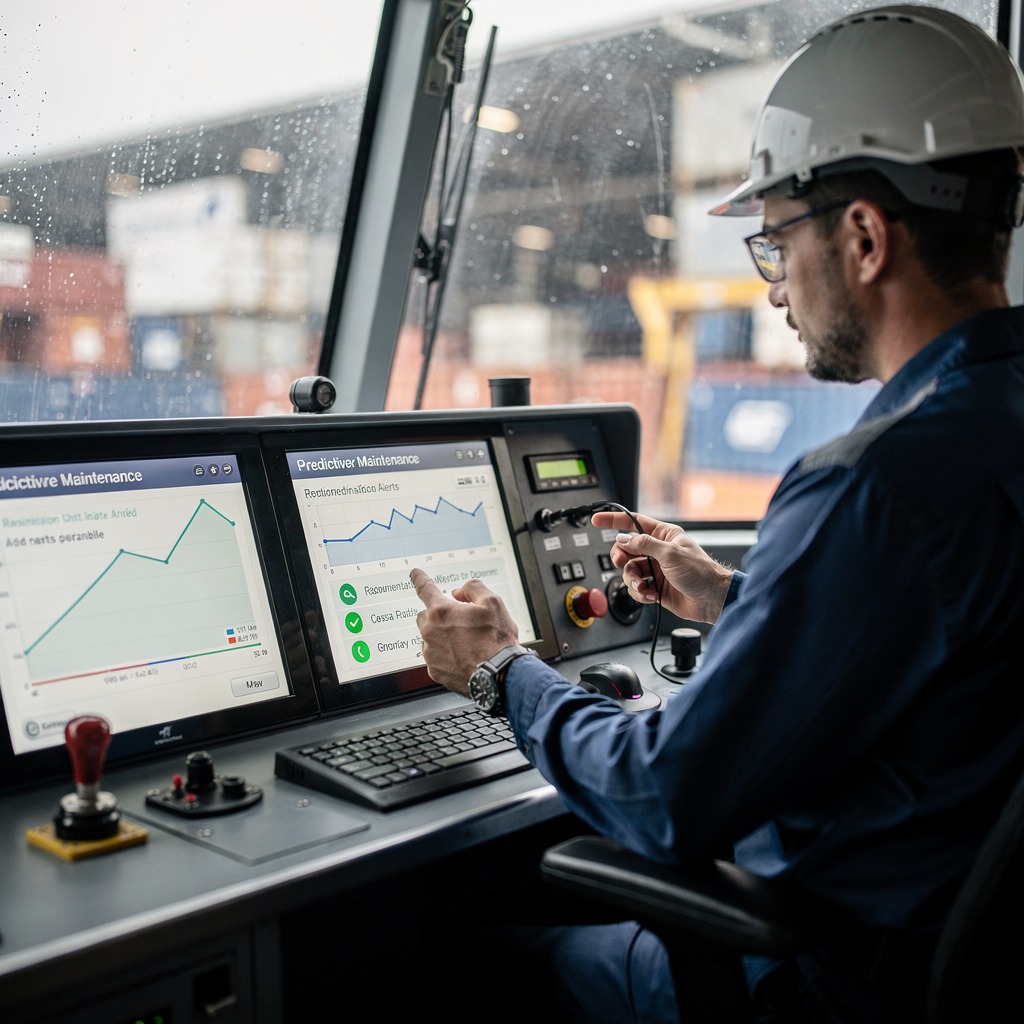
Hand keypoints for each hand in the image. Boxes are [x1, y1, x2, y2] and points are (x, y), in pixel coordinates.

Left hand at [411, 568, 518, 695]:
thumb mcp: (492, 602)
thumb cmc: (497, 640)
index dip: (420, 578)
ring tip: (467, 644)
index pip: (425, 588)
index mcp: (441, 611)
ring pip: (430, 638)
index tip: (415, 574)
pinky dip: (446, 656)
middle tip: (459, 622)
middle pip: (425, 616)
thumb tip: (459, 593)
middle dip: (438, 616)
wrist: (501, 674)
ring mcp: (431, 654)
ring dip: (442, 637)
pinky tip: (464, 657)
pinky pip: (435, 658)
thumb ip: (472, 589)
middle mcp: (430, 632)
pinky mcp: (435, 671)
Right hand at [590, 511, 734, 623]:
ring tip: (645, 587)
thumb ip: (644, 545)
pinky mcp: (655, 587)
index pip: (634, 523)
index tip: (597, 520)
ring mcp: (656, 569)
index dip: (614, 520)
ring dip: (634, 580)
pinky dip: (641, 593)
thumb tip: (623, 539)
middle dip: (621, 558)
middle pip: (626, 549)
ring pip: (630, 571)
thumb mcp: (671, 554)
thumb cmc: (700, 572)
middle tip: (621, 563)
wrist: (711, 600)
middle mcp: (658, 551)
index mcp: (664, 535)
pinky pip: (637, 588)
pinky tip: (652, 596)